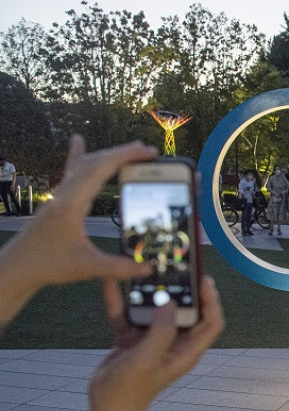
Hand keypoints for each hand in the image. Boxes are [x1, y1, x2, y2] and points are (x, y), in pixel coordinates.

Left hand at [17, 135, 155, 287]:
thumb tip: (149, 269)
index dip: (126, 156)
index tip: (148, 151)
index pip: (101, 168)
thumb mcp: (88, 267)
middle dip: (122, 153)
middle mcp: (64, 194)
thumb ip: (119, 267)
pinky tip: (78, 141)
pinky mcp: (58, 200)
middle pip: (94, 162)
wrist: (17, 266)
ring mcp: (59, 195)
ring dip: (107, 155)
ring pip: (84, 165)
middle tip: (147, 151)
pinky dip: (78, 155)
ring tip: (129, 150)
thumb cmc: (48, 264)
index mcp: (72, 203)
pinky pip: (71, 171)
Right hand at [89, 277, 224, 410]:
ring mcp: (154, 340)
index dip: (212, 301)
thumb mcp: (147, 359)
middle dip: (181, 290)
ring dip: (150, 292)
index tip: (204, 280)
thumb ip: (161, 331)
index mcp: (187, 350)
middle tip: (175, 268)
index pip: (211, 322)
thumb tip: (169, 302)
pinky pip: (130, 315)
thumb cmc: (130, 389)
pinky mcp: (134, 339)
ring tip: (145, 270)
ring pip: (156, 309)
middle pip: (185, 311)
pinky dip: (122, 301)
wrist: (107, 408)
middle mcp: (175, 342)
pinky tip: (111, 284)